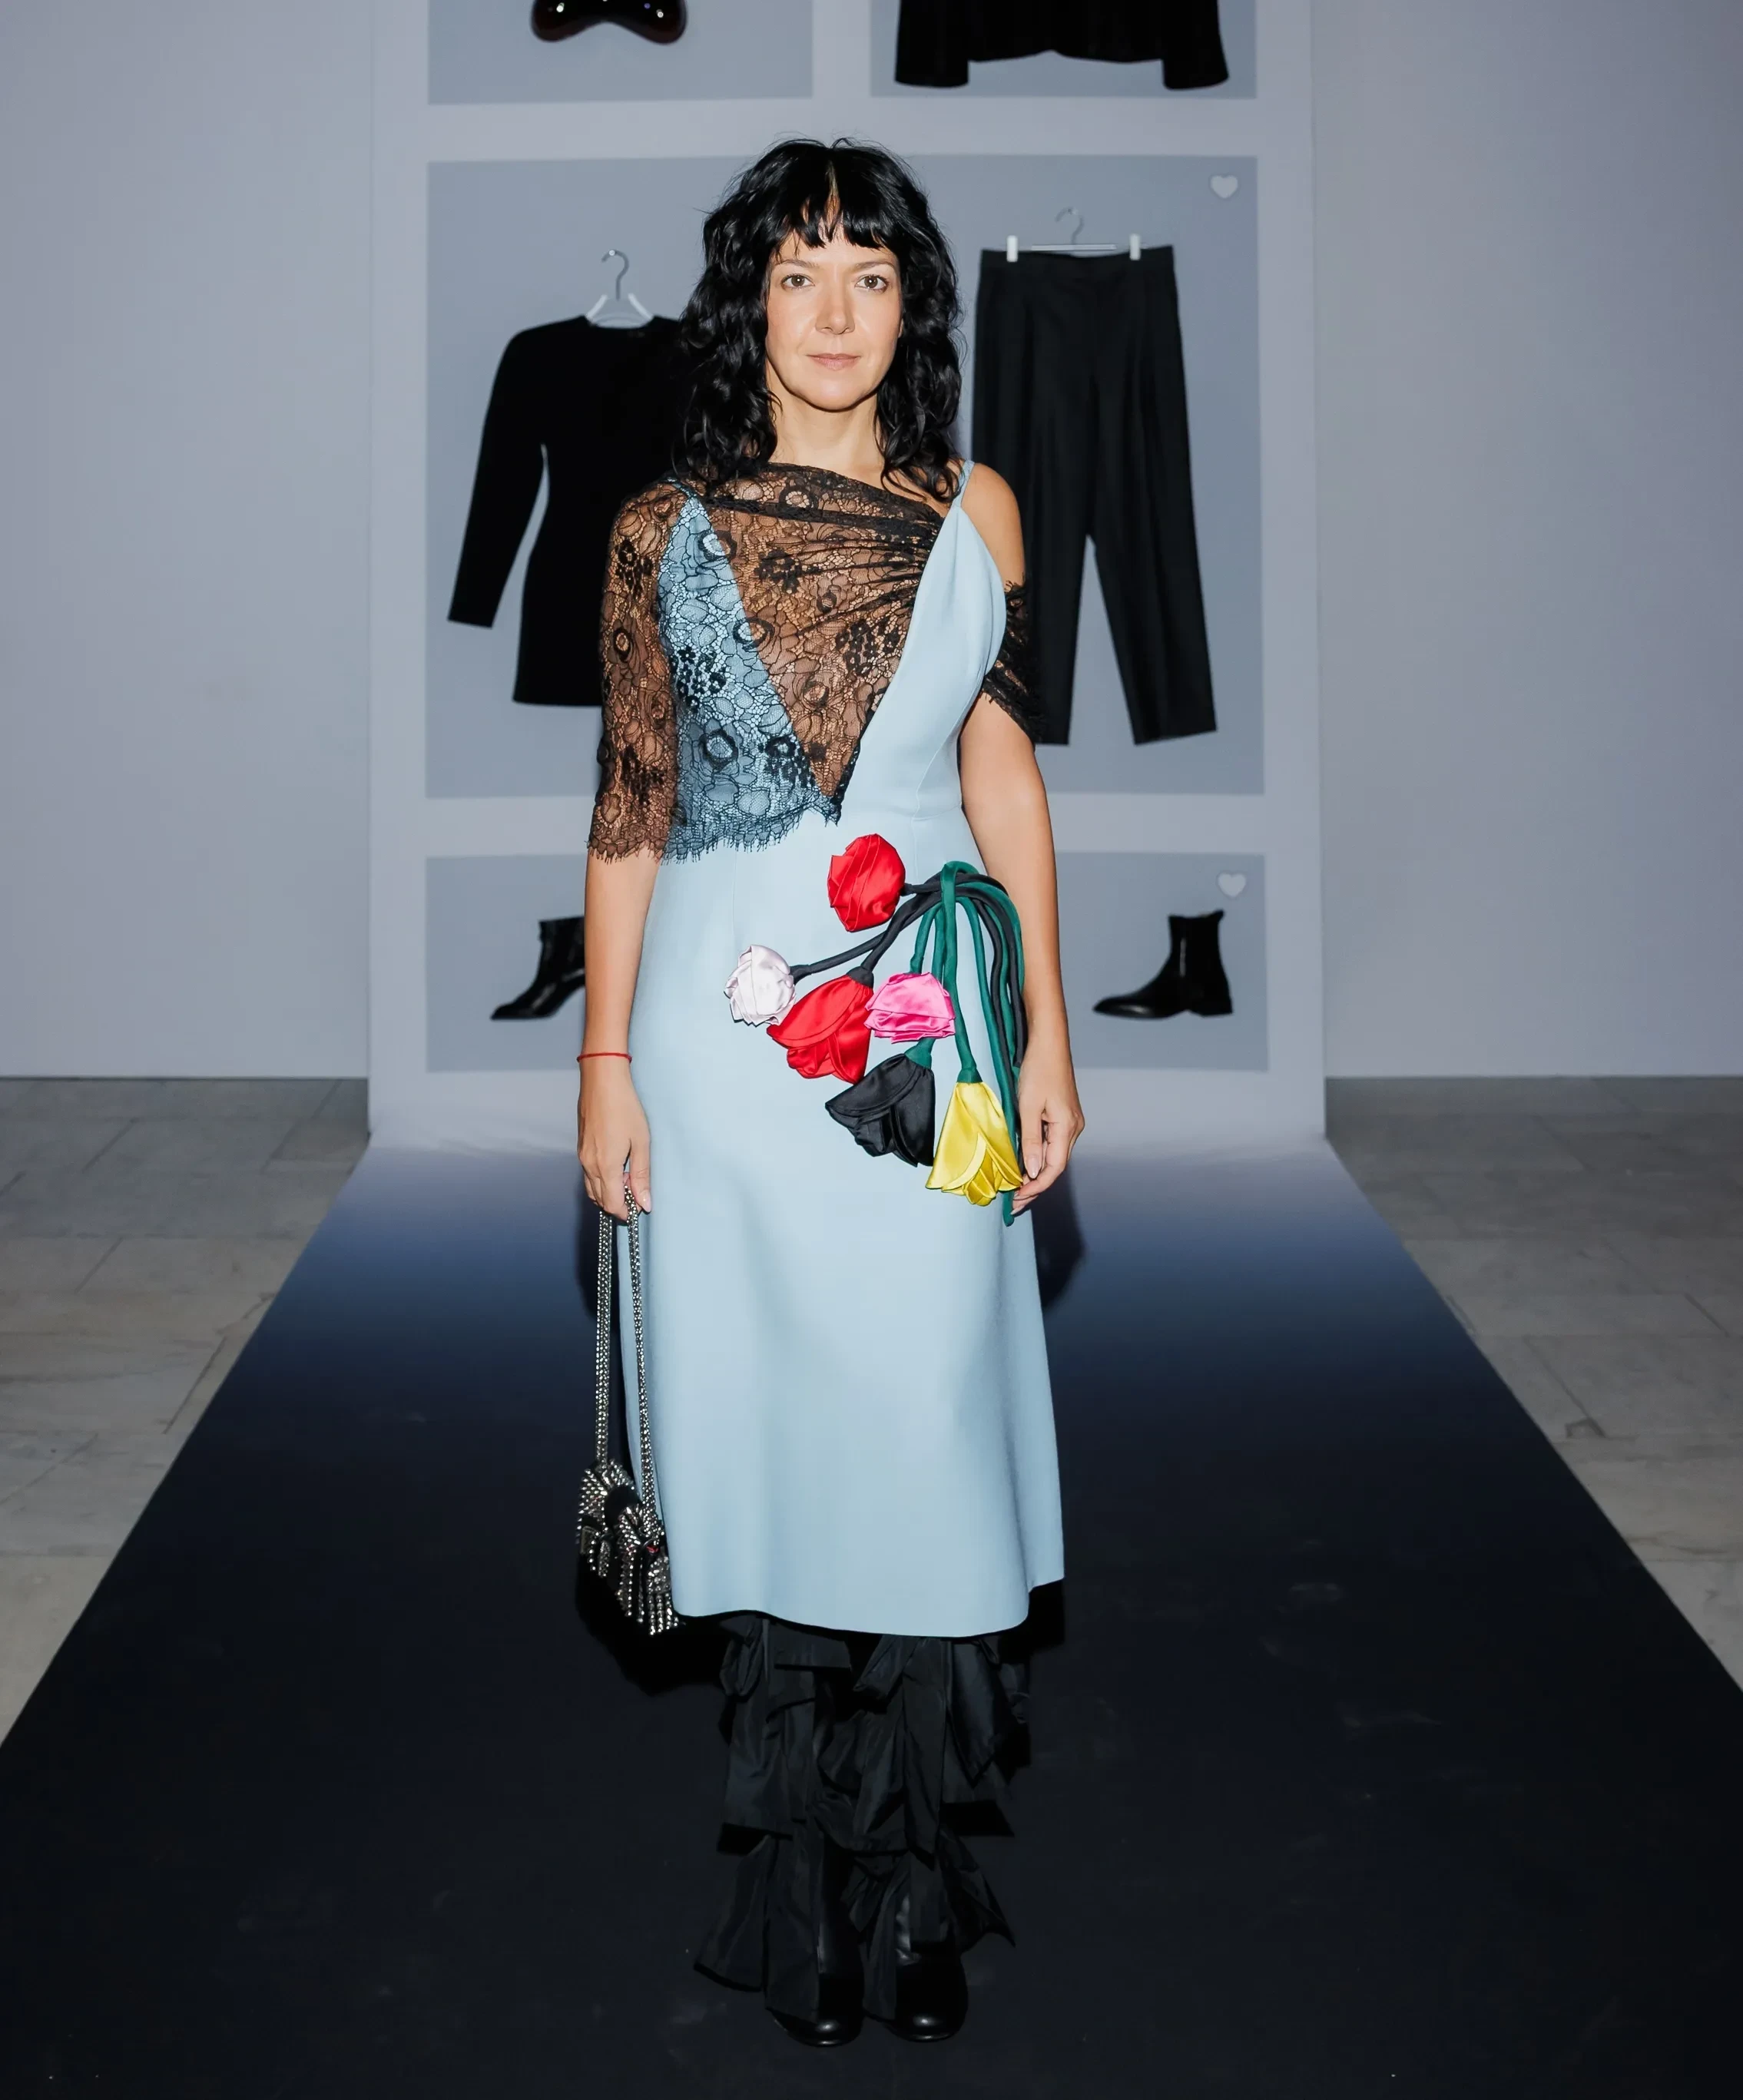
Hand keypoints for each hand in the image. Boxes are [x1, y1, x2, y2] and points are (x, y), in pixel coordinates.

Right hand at [577, 1059, 651, 1217]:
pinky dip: (601, 1179)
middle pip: (599, 1199)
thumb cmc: (625, 1108)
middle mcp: (589, 1165)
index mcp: (605, 1166)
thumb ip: (641, 1176)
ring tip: (627, 1176)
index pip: (612, 1204)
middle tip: (636, 1190)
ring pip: (592, 1188)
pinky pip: (588, 1174)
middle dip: (617, 1203)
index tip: (639, 1209)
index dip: (625, 1212)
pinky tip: (616, 1165)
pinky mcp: (580, 1147)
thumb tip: (644, 1202)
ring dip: (608, 1191)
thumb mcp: (642, 1143)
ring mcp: (582, 1156)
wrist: (602, 1081)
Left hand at [1012, 1035, 1083, 1213]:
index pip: (1054, 1168)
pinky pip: (1052, 1143)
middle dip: (1035, 1185)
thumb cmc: (1038, 1070)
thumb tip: (1033, 1171)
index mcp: (1067, 1128)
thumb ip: (1031, 1141)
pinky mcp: (1064, 1116)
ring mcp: (1070, 1122)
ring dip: (1036, 1172)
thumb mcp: (1028, 1107)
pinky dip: (1038, 1157)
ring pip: (1054, 1156)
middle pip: (1055, 1166)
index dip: (1036, 1187)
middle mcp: (1074, 1128)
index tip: (1018, 1199)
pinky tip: (1025, 1163)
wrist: (1049, 1044)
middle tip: (1013, 1200)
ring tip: (1016, 1187)